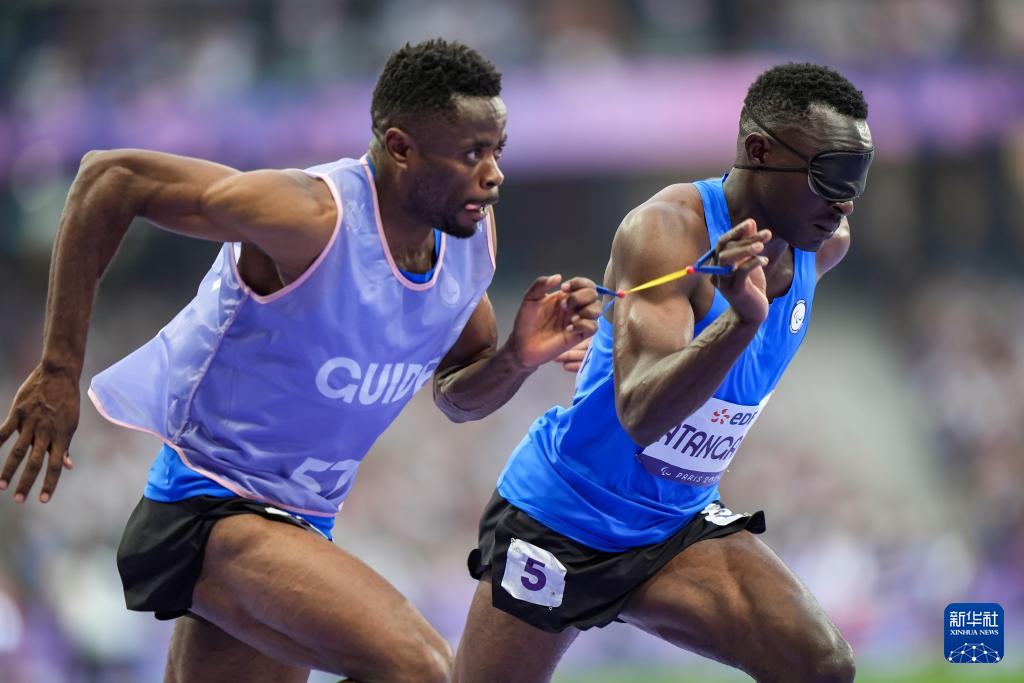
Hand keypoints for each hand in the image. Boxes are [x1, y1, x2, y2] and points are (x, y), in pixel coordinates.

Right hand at [0, 365, 78, 502]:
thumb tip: (68, 467)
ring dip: (9, 470)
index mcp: (62, 437)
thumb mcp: (71, 424)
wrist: (59, 374)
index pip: (56, 466)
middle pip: (35, 462)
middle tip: (19, 500)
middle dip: (27, 482)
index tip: (43, 500)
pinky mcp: (19, 412)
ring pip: (18, 451)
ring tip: (1, 486)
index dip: (50, 483)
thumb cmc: (66, 402)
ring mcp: (31, 423)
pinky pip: (3, 431)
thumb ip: (65, 446)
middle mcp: (46, 432)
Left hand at [508, 275, 601, 369]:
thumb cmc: (526, 322)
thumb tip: (558, 276)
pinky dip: (584, 325)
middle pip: (593, 295)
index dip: (579, 283)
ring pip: (597, 310)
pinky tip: (569, 329)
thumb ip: (541, 284)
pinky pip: (593, 327)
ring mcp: (578, 321)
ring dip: (586, 311)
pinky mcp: (579, 336)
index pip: (584, 284)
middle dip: (580, 297)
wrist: (522, 344)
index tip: (564, 288)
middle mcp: (574, 307)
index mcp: (565, 296)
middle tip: (563, 306)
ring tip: (570, 319)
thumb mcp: (530, 298)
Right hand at [711, 219, 771, 324]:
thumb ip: (749, 243)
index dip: (736, 231)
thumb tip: (751, 222)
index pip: (723, 242)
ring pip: (727, 259)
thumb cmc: (751, 286)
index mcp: (718, 263)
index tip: (751, 222)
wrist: (752, 313)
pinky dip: (753, 263)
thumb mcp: (751, 262)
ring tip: (762, 246)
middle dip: (746, 239)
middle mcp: (717, 272)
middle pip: (725, 249)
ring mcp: (724, 282)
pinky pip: (740, 272)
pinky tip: (764, 261)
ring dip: (745, 249)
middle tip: (767, 234)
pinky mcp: (734, 291)